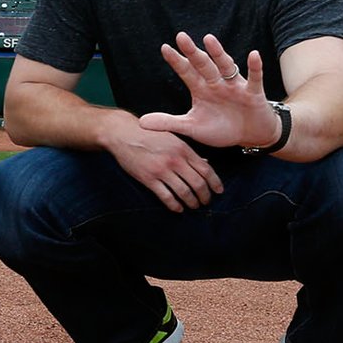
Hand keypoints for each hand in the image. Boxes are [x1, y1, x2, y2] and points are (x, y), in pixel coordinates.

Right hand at [101, 109, 222, 213]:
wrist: (123, 133)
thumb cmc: (149, 134)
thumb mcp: (172, 138)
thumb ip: (189, 151)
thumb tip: (205, 163)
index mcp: (183, 148)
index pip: (206, 169)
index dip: (215, 183)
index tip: (218, 191)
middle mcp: (175, 160)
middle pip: (198, 184)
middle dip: (204, 196)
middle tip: (205, 201)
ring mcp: (161, 170)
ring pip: (184, 192)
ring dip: (191, 202)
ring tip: (193, 206)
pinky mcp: (148, 179)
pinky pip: (166, 197)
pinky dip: (174, 205)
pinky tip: (178, 208)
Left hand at [139, 31, 281, 149]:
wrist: (250, 136)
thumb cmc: (221, 128)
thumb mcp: (192, 128)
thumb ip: (169, 123)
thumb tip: (140, 123)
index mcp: (201, 89)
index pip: (186, 72)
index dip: (176, 61)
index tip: (164, 48)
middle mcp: (216, 83)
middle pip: (203, 65)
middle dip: (192, 52)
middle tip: (180, 36)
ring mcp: (234, 86)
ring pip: (225, 67)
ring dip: (218, 53)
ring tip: (209, 39)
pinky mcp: (253, 93)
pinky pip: (254, 79)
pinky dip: (254, 68)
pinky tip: (253, 55)